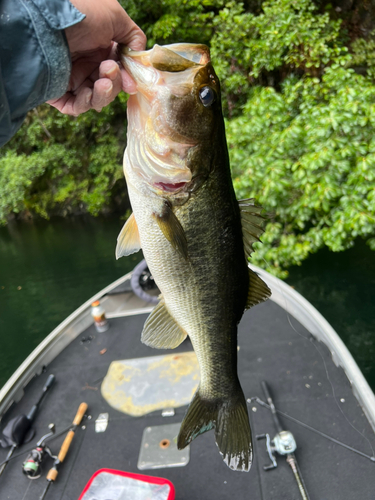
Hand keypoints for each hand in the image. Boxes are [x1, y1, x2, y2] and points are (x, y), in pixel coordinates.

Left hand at [47, 0, 145, 115]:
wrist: (49, 23)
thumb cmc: (83, 15)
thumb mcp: (115, 17)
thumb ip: (134, 36)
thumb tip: (139, 57)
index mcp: (99, 48)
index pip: (118, 70)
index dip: (126, 79)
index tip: (132, 85)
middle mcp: (86, 63)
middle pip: (109, 87)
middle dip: (114, 84)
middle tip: (109, 72)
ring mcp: (71, 78)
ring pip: (95, 99)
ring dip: (103, 95)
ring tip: (101, 83)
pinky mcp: (58, 91)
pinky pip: (76, 107)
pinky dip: (85, 104)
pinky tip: (87, 92)